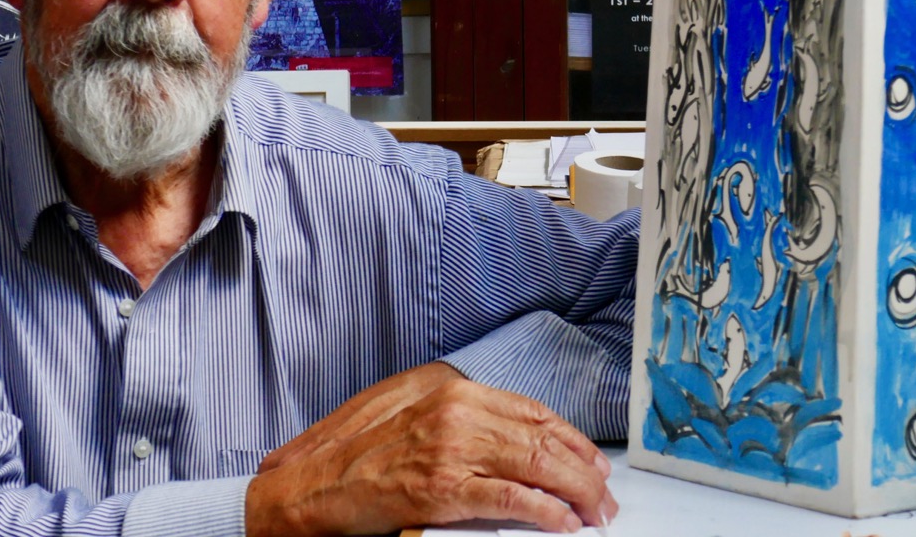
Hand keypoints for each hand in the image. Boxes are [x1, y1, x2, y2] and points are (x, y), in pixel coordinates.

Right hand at [245, 378, 616, 535]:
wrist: (310, 486)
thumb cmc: (358, 458)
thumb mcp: (416, 420)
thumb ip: (464, 423)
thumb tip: (518, 443)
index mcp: (453, 392)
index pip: (532, 410)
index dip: (571, 438)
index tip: (592, 461)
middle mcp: (457, 412)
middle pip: (542, 437)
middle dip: (583, 471)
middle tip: (605, 498)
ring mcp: (451, 449)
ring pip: (536, 466)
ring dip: (576, 494)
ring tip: (595, 514)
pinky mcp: (443, 490)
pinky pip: (511, 500)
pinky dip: (546, 514)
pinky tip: (564, 525)